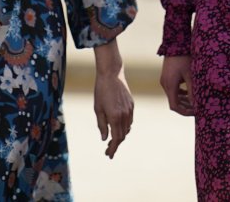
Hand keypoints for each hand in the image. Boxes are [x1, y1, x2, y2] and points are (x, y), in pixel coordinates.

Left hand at [92, 42, 133, 158]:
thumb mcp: (98, 109)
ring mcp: (130, 110)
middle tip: (108, 150)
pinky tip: (118, 127)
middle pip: (123, 135)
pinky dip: (125, 127)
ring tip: (112, 139)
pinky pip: (130, 120)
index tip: (108, 155)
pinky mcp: (132, 105)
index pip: (116, 139)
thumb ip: (102, 125)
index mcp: (115, 117)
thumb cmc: (101, 91)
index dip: (113, 148)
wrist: (111, 74)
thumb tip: (105, 138)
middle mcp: (125, 115)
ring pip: (127, 128)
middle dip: (116, 144)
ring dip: (121, 136)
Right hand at [160, 55, 194, 115]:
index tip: (195, 112)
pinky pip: (173, 90)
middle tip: (197, 109)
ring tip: (194, 102)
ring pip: (173, 96)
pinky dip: (180, 94)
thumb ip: (192, 90)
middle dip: (185, 107)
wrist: (174, 44)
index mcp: (170, 85)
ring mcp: (164, 81)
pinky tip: (189, 92)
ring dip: (183, 101)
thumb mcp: (190, 75)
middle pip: (174, 102)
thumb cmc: (183, 58)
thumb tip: (196, 104)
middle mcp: (165, 84)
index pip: (175, 106)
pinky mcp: (166, 77)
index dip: (184, 112)